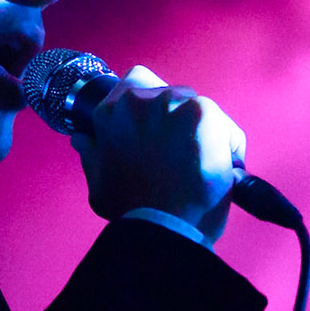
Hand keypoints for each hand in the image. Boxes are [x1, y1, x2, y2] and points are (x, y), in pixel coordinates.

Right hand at [70, 65, 244, 243]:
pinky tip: (219, 170)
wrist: (165, 228)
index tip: (157, 130)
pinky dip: (228, 148)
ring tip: (200, 168)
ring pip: (199, 109)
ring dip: (203, 134)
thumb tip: (81, 139)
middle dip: (179, 121)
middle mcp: (140, 100)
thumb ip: (92, 156)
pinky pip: (225, 127)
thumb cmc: (132, 211)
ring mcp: (173, 103)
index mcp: (111, 112)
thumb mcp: (100, 184)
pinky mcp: (203, 113)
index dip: (150, 108)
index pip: (135, 82)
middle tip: (181, 155)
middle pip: (172, 94)